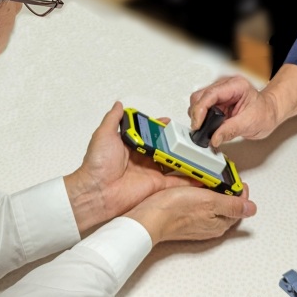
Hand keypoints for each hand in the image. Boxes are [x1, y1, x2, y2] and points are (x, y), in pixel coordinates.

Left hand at [65, 102, 193, 231]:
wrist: (96, 191)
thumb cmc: (97, 163)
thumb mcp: (103, 134)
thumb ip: (113, 118)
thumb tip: (118, 104)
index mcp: (132, 146)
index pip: (151, 135)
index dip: (161, 129)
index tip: (171, 123)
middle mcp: (143, 158)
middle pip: (165, 148)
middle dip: (178, 143)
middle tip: (191, 137)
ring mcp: (151, 172)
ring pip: (174, 163)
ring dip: (186, 159)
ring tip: (200, 153)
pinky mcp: (156, 186)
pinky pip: (176, 182)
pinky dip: (189, 179)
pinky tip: (201, 175)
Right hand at [126, 185, 256, 244]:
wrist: (148, 218)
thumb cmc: (174, 210)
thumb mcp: (209, 202)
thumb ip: (232, 205)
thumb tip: (252, 208)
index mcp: (220, 224)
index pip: (239, 207)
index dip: (240, 191)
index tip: (236, 179)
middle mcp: (210, 227)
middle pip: (227, 208)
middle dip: (228, 192)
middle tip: (225, 177)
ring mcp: (197, 224)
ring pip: (213, 207)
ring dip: (215, 193)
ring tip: (211, 180)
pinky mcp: (185, 220)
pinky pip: (200, 207)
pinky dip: (202, 196)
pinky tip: (196, 189)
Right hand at [189, 75, 281, 147]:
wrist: (270, 112)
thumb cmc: (265, 112)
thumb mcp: (250, 123)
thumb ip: (230, 130)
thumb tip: (214, 138)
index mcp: (236, 85)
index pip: (210, 94)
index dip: (200, 110)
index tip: (197, 125)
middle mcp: (225, 85)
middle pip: (200, 96)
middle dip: (197, 114)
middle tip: (200, 130)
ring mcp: (220, 93)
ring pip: (198, 102)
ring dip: (199, 117)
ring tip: (207, 130)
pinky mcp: (218, 101)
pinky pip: (204, 108)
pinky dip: (203, 119)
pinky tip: (209, 127)